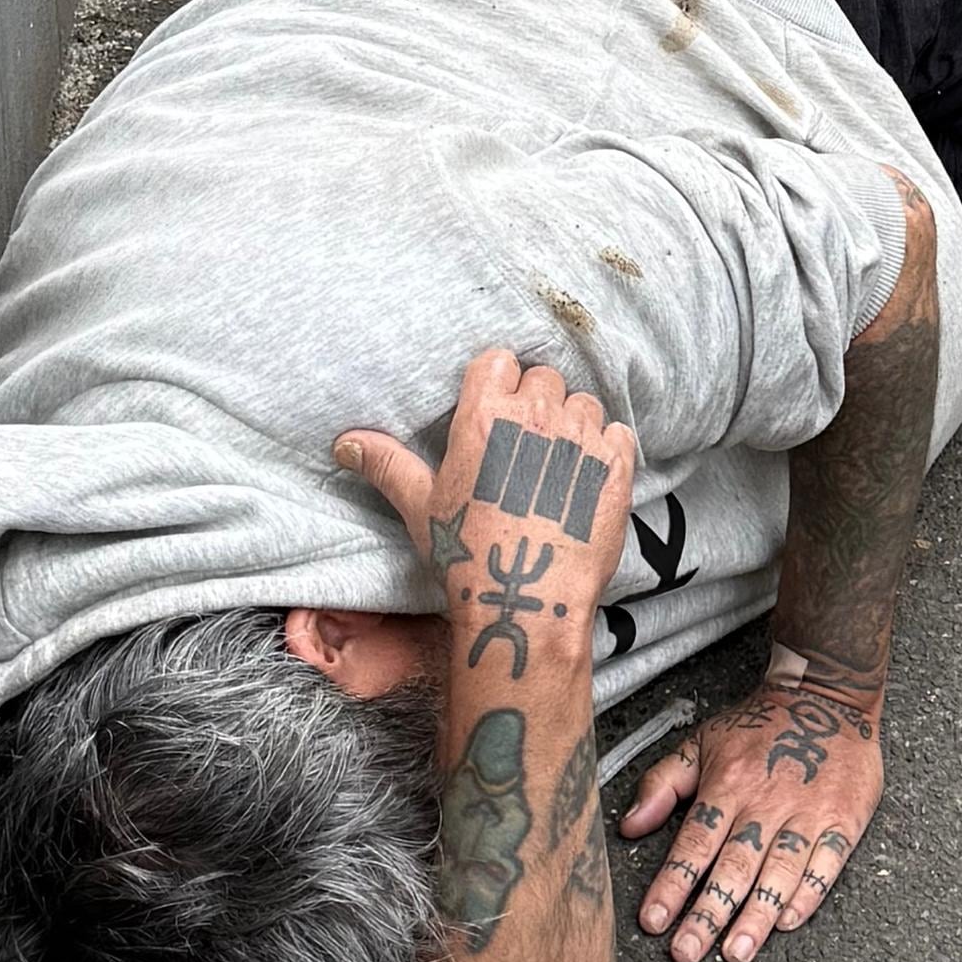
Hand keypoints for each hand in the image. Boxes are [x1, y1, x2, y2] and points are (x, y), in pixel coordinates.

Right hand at [336, 351, 634, 686]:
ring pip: (583, 402)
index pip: (498, 361)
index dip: (498, 383)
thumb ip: (386, 463)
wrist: (525, 600)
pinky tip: (586, 478)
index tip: (496, 410)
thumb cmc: (468, 554)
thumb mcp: (420, 505)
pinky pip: (617, 431)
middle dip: (535, 402)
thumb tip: (344, 443)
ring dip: (572, 423)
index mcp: (484, 415)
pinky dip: (605, 448)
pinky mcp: (616, 464)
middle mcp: (535, 415)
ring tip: (557, 463)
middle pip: (543, 376)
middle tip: (525, 445)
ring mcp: (580, 437)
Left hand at [620, 668, 883, 961]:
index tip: (653, 921)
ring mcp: (808, 812)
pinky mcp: (844, 819)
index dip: (672, 884)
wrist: (827, 694)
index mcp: (727, 784)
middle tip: (687, 952)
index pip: (694, 843)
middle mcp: (765, 802)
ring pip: (779, 870)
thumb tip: (629, 826)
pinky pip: (827, 862)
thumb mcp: (703, 741)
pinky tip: (789, 920)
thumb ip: (663, 784)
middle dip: (708, 913)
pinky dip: (808, 893)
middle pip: (733, 865)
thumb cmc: (760, 725)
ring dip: (757, 914)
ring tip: (735, 952)